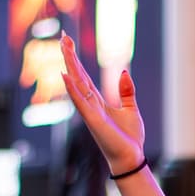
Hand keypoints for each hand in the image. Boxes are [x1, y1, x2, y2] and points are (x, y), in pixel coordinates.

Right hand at [61, 35, 144, 175]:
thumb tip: (123, 72)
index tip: (68, 42)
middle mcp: (90, 105)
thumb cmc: (130, 139)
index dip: (76, 60)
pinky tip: (65, 76)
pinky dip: (72, 90)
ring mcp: (90, 113)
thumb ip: (126, 92)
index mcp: (98, 102)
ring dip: (70, 66)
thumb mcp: (131, 109)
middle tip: (63, 37)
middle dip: (70, 57)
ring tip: (63, 48)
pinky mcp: (94, 121)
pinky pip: (81, 102)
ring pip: (77, 85)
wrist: (131, 158)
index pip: (84, 77)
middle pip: (77, 76)